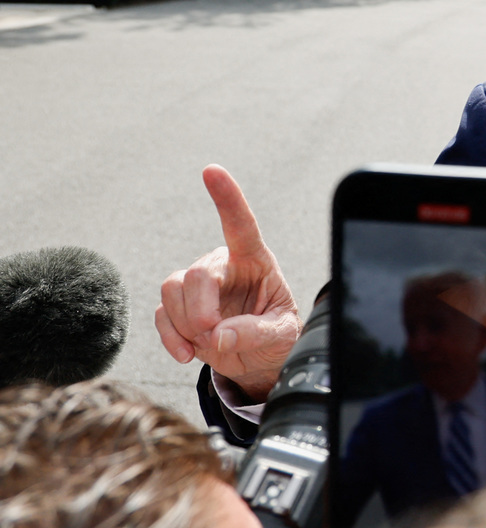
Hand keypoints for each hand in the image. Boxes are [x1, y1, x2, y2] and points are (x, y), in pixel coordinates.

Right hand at [154, 164, 300, 401]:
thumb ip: (255, 332)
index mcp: (255, 260)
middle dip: (200, 309)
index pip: (240, 224)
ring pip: (172, 289)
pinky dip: (170, 337)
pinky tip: (186, 354)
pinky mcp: (178, 307)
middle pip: (196, 274)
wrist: (260, 356)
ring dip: (186, 323)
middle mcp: (222, 265)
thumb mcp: (281, 333)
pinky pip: (160, 314)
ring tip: (209, 342)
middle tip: (214, 333)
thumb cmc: (277, 333)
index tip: (212, 171)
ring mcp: (196, 285)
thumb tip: (218, 335)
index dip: (226, 198)